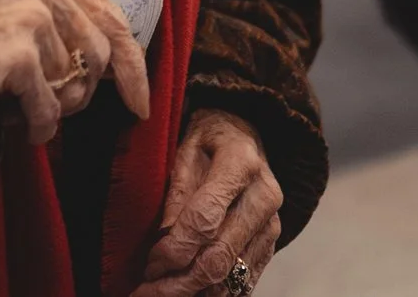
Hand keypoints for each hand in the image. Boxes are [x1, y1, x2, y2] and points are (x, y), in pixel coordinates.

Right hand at [0, 0, 151, 143]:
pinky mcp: (17, 52)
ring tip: (22, 102)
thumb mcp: (21, 5)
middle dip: (83, 92)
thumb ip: (68, 21)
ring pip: (75, 84)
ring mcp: (30, 15)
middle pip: (99, 55)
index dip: (132, 66)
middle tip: (53, 104)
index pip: (112, 16)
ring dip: (55, 107)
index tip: (139, 102)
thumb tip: (122, 66)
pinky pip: (50, 108)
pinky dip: (38, 125)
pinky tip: (21, 124)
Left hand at [132, 109, 282, 295]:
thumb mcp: (184, 149)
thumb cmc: (209, 139)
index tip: (148, 265)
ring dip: (194, 292)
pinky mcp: (271, 241)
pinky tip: (189, 292)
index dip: (174, 248)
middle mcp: (264, 196)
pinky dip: (216, 292)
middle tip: (146, 292)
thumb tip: (162, 240)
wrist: (245, 136)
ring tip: (161, 293)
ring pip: (232, 274)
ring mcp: (271, 222)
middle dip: (179, 282)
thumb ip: (176, 194)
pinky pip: (245, 279)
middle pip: (219, 255)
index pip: (205, 219)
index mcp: (241, 163)